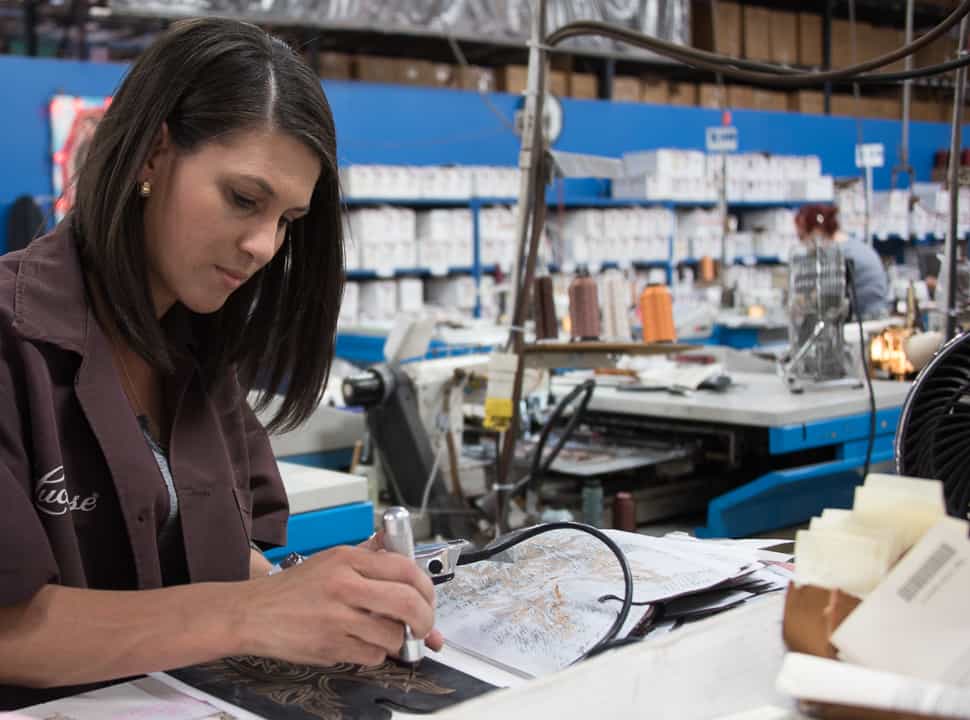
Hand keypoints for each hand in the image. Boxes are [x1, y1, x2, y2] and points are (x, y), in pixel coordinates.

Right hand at [241, 544, 439, 666]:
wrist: (251, 614)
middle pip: (407, 602)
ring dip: (397, 640)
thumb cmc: (292, 589)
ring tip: (384, 634)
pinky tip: (361, 643)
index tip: (428, 597)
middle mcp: (344, 585)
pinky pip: (373, 656)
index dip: (426, 587)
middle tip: (424, 626)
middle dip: (425, 619)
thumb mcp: (331, 559)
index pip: (405, 569)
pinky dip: (375, 654)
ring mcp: (337, 618)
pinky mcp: (330, 646)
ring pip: (393, 634)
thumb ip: (370, 555)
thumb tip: (402, 551)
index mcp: (347, 559)